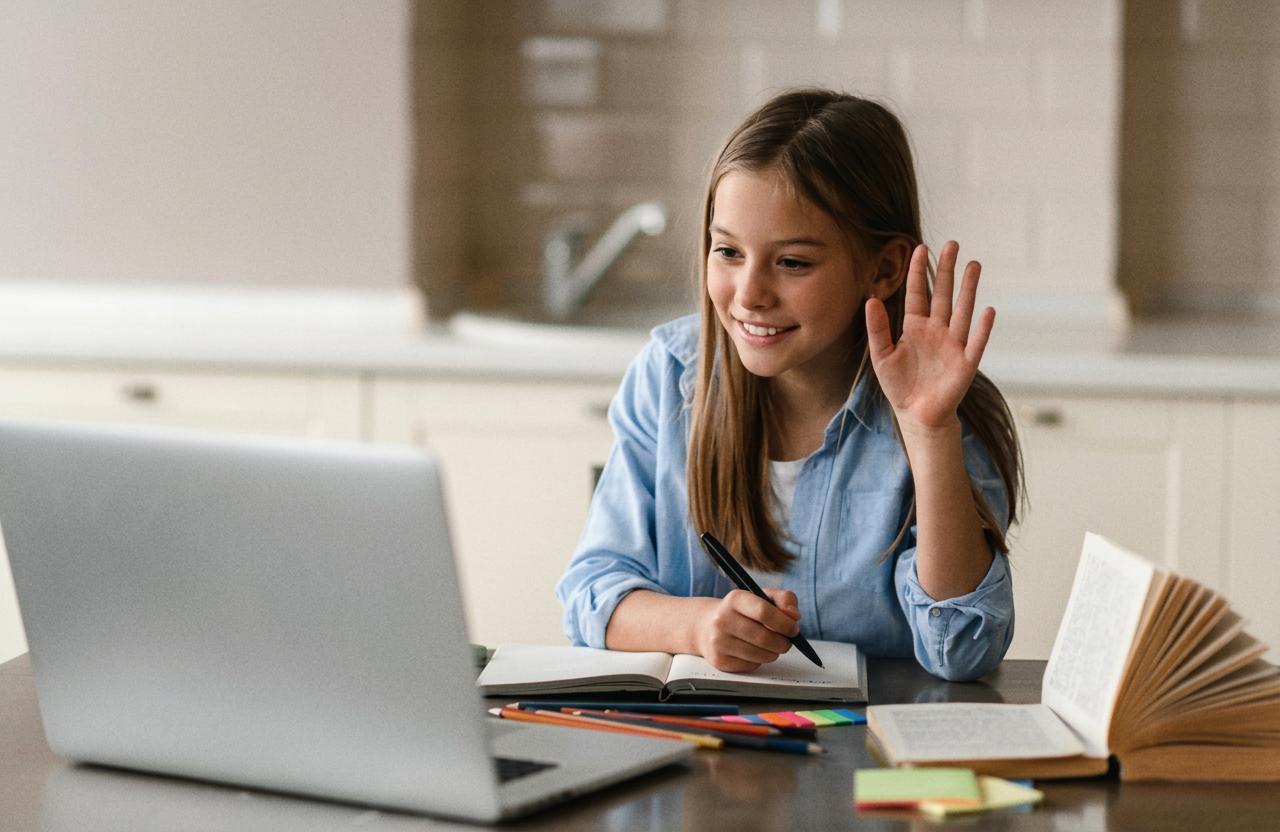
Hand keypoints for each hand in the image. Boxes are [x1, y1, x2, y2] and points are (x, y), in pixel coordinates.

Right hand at [694, 588, 799, 672]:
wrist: (706, 626)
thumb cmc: (743, 611)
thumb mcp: (762, 596)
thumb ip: (784, 599)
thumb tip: (794, 616)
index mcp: (735, 599)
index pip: (764, 612)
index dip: (784, 623)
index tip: (793, 628)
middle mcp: (722, 619)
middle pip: (764, 637)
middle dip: (783, 642)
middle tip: (786, 641)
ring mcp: (719, 641)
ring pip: (760, 655)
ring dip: (774, 653)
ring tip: (771, 646)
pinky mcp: (720, 660)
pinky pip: (751, 665)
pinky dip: (760, 660)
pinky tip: (754, 651)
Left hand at [865, 241, 993, 433]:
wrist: (916, 414)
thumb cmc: (900, 385)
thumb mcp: (882, 356)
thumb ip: (877, 329)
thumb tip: (871, 300)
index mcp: (916, 327)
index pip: (918, 293)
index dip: (919, 272)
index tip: (921, 248)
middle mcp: (937, 330)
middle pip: (943, 294)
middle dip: (947, 270)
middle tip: (952, 244)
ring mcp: (953, 344)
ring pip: (962, 311)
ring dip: (969, 289)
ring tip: (974, 264)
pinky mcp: (965, 363)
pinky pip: (975, 342)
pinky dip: (982, 328)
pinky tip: (987, 310)